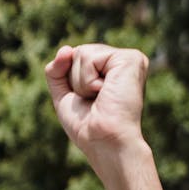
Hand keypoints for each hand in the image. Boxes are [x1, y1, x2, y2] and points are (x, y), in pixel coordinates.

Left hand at [44, 43, 148, 166]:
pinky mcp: (131, 58)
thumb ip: (57, 71)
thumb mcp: (64, 96)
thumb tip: (65, 48)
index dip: (71, 81)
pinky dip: (88, 80)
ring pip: (82, 53)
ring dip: (81, 83)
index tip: (86, 101)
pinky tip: (104, 92)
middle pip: (78, 53)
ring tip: (100, 98)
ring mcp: (128, 58)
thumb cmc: (87, 127)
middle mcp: (121, 62)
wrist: (103, 141)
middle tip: (94, 101)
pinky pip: (90, 57)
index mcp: (110, 70)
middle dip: (75, 81)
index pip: (76, 58)